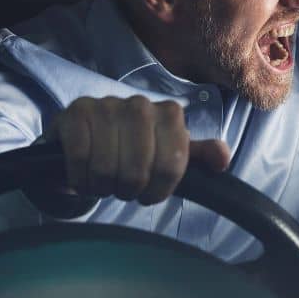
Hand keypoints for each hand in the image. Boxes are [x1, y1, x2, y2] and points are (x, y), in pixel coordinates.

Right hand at [51, 96, 230, 203]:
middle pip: (138, 171)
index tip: (149, 193)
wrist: (86, 141)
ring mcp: (106, 105)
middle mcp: (140, 104)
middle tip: (122, 188)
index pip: (172, 166)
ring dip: (102, 187)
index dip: (158, 190)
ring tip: (103, 182)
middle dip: (128, 190)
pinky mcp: (75, 113)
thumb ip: (196, 156)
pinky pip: (79, 158)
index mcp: (170, 113)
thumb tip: (222, 160)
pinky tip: (82, 175)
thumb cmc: (132, 151)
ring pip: (107, 168)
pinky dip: (80, 177)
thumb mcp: (168, 154)